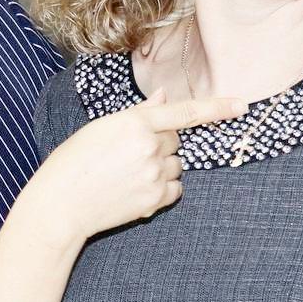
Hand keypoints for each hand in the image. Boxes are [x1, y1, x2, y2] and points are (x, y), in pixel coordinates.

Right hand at [34, 89, 246, 240]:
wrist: (61, 204)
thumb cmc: (74, 161)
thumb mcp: (101, 127)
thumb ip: (139, 113)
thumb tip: (165, 97)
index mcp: (135, 123)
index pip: (185, 112)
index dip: (216, 108)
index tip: (241, 105)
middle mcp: (150, 147)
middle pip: (176, 140)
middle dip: (160, 143)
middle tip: (128, 154)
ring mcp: (154, 175)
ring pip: (177, 165)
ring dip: (161, 167)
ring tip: (128, 174)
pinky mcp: (155, 199)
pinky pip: (175, 189)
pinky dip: (163, 189)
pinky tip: (135, 190)